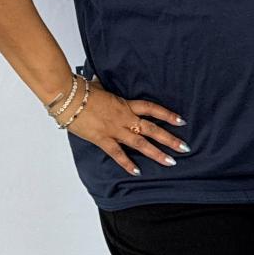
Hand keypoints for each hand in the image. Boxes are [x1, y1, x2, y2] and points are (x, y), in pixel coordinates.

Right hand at [68, 85, 187, 175]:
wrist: (68, 97)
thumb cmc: (82, 90)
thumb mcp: (99, 87)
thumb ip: (105, 89)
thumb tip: (100, 83)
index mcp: (125, 104)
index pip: (152, 109)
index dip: (167, 115)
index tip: (181, 121)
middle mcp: (125, 118)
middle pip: (152, 129)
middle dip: (170, 139)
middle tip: (185, 147)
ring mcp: (115, 130)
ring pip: (141, 143)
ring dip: (157, 153)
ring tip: (170, 162)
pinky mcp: (102, 139)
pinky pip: (117, 154)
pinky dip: (127, 163)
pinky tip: (137, 172)